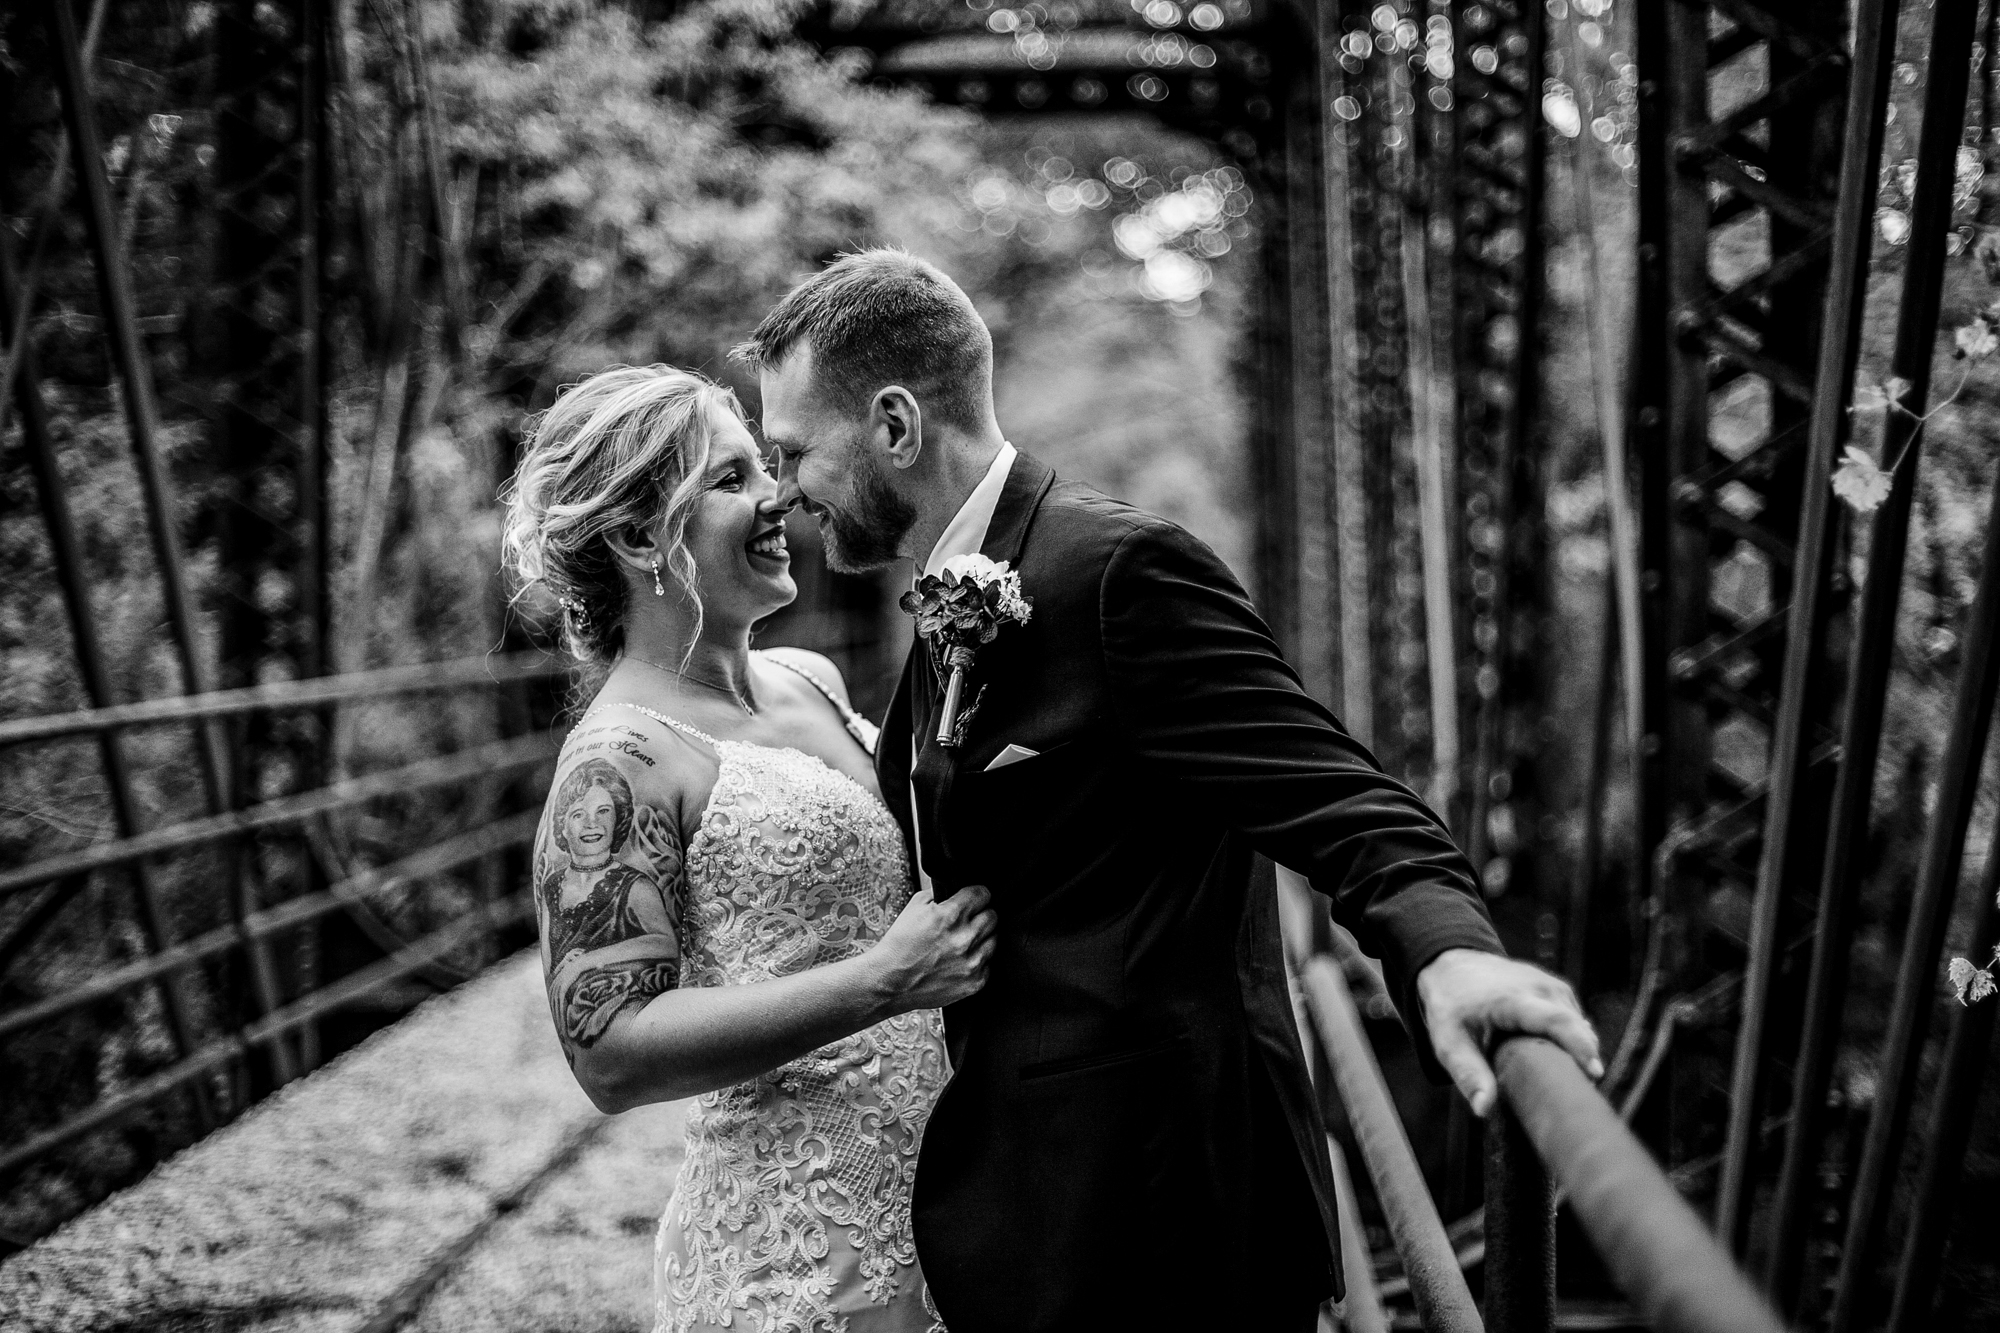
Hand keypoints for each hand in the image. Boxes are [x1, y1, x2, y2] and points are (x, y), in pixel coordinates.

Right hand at [871, 885, 996, 1011]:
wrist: (889, 982)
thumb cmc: (899, 946)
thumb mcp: (914, 907)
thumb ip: (940, 894)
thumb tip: (957, 890)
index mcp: (950, 915)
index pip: (983, 894)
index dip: (977, 895)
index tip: (974, 899)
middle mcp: (965, 938)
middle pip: (993, 916)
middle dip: (980, 916)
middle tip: (967, 922)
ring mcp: (971, 962)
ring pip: (994, 940)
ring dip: (981, 939)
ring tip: (961, 943)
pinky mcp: (974, 982)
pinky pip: (988, 965)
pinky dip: (977, 962)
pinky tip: (960, 961)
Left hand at [1416, 948, 1601, 1116]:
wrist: (1452, 966)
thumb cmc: (1450, 1006)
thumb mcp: (1448, 1042)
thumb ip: (1468, 1074)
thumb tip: (1483, 1109)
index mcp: (1512, 999)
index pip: (1556, 1020)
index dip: (1579, 1046)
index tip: (1594, 1073)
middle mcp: (1538, 986)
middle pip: (1575, 1025)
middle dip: (1583, 1057)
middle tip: (1577, 1091)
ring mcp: (1551, 984)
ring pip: (1578, 1023)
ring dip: (1577, 1049)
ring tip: (1562, 1076)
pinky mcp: (1556, 988)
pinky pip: (1574, 1018)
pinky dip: (1572, 1038)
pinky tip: (1557, 1056)